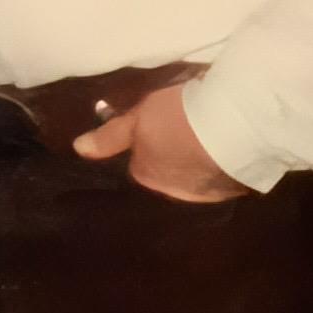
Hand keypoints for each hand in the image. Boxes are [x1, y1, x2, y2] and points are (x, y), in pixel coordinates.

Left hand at [74, 84, 250, 203]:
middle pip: (169, 175)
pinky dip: (223, 166)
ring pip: (197, 178)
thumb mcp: (139, 117)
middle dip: (175, 158)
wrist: (234, 125)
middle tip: (189, 128)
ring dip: (201, 163)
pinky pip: (222, 178)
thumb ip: (110, 136)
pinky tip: (231, 147)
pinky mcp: (234, 190)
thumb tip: (78, 148)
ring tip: (213, 137)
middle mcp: (173, 194)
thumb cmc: (178, 117)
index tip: (163, 124)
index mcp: (147, 176)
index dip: (151, 142)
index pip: (142, 164)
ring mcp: (205, 195)